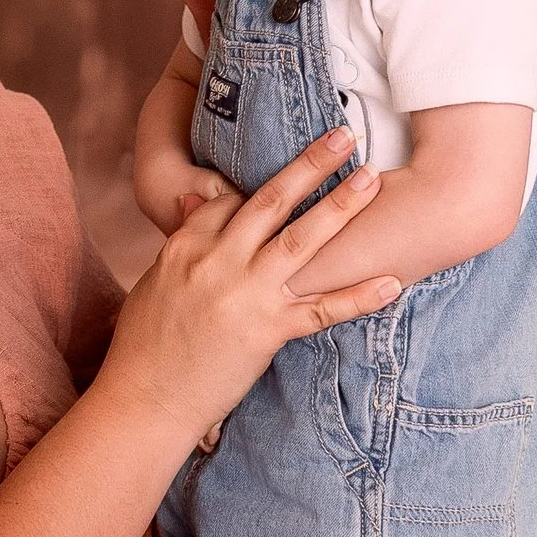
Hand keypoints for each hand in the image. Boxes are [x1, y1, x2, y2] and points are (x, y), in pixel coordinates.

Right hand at [99, 132, 400, 447]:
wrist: (144, 401)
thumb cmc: (144, 347)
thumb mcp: (157, 282)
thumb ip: (183, 241)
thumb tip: (194, 201)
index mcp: (186, 246)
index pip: (231, 201)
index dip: (263, 185)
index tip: (293, 173)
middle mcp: (218, 261)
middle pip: (272, 200)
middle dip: (311, 164)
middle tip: (344, 135)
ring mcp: (245, 294)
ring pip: (303, 239)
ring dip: (341, 205)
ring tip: (373, 178)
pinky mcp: (267, 331)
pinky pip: (323, 309)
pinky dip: (359, 295)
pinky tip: (392, 281)